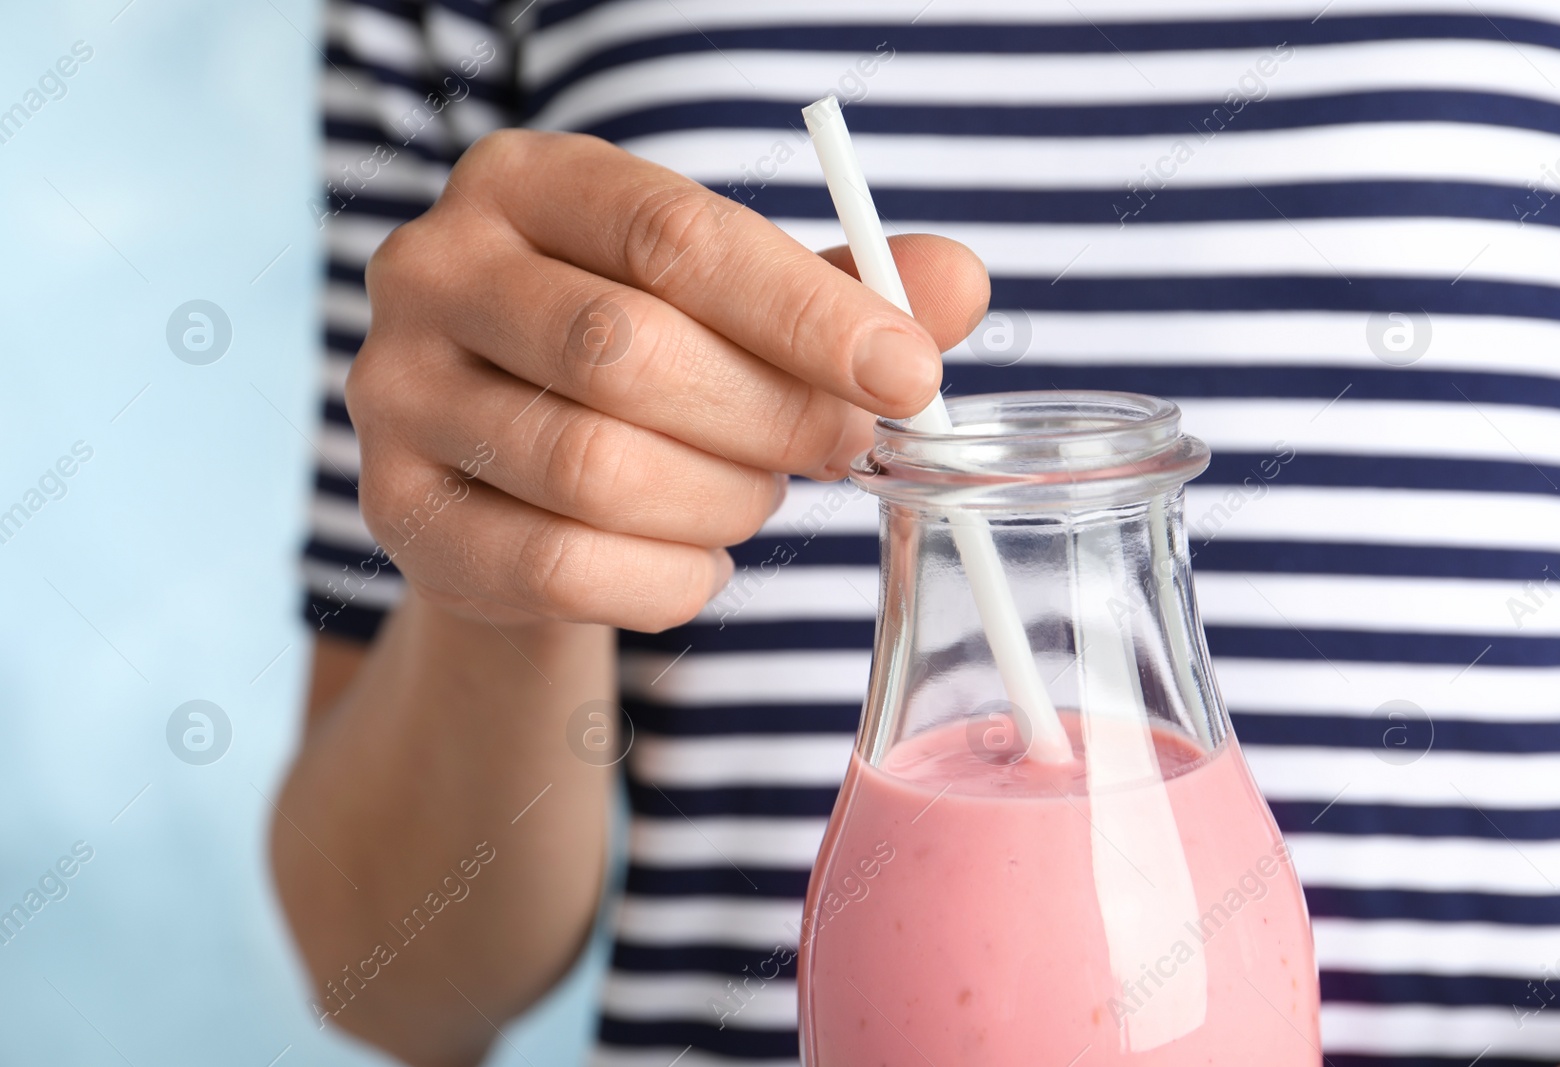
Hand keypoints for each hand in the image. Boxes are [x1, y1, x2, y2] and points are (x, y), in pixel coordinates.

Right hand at [348, 129, 988, 630]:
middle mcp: (435, 271)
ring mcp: (397, 395)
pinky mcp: (398, 511)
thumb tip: (959, 283)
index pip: (675, 235)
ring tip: (753, 497)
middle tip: (840, 448)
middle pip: (626, 351)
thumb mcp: (730, 305)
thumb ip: (835, 292)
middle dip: (769, 418)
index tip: (909, 376)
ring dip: (719, 503)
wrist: (508, 478)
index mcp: (525, 182)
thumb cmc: (636, 367)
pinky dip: (667, 579)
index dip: (806, 312)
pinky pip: (561, 568)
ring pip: (595, 472)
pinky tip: (696, 559)